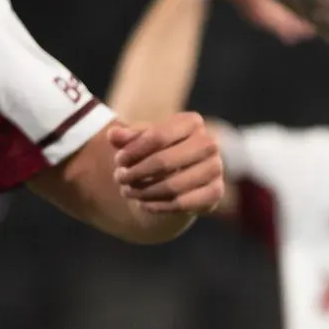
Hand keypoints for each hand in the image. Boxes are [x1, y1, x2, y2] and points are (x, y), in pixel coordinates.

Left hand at [108, 114, 223, 216]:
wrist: (179, 174)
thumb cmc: (156, 152)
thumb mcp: (141, 141)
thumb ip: (127, 137)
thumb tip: (113, 135)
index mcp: (192, 122)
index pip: (158, 136)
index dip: (133, 150)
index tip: (118, 160)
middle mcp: (209, 143)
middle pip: (164, 161)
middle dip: (136, 173)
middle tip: (119, 178)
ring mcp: (216, 168)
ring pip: (172, 186)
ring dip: (144, 192)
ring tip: (128, 192)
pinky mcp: (216, 192)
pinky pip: (183, 204)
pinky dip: (159, 206)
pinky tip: (144, 204)